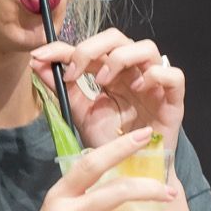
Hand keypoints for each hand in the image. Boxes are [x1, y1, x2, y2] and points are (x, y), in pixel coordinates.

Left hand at [30, 31, 184, 149]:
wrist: (128, 172)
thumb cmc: (109, 142)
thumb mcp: (79, 112)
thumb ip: (60, 87)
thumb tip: (36, 62)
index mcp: (111, 72)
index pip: (90, 47)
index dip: (63, 47)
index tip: (40, 56)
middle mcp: (132, 72)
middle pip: (118, 38)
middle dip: (91, 47)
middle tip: (73, 71)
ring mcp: (153, 84)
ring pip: (147, 48)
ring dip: (120, 58)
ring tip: (103, 81)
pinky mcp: (173, 101)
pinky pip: (174, 76)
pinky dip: (157, 75)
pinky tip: (139, 88)